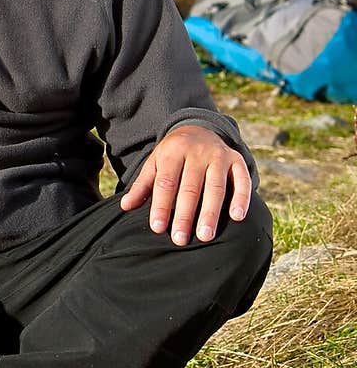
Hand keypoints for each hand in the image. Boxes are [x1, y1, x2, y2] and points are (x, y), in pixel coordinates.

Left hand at [119, 124, 251, 245]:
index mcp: (173, 152)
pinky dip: (241, 197)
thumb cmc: (173, 155)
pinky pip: (242, 179)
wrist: (199, 128)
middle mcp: (197, 152)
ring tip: (205, 236)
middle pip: (190, 187)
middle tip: (180, 239)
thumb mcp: (155, 163)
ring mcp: (219, 155)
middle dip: (184, 215)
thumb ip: (142, 185)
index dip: (161, 206)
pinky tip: (237, 217)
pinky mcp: (237, 159)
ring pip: (215, 186)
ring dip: (211, 212)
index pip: (166, 182)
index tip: (157, 228)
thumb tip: (125, 206)